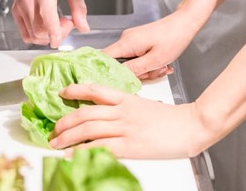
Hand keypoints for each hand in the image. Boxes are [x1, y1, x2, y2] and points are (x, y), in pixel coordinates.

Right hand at [12, 0, 88, 46]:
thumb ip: (79, 6)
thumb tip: (83, 27)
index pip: (46, 16)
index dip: (54, 32)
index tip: (59, 41)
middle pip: (39, 29)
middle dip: (56, 33)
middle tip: (67, 22)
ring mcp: (19, 6)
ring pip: (32, 35)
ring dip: (48, 36)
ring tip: (58, 22)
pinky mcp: (16, 12)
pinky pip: (25, 34)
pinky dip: (38, 36)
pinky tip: (47, 26)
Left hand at [49, 84, 214, 158]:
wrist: (191, 125)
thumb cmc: (172, 119)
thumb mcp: (146, 107)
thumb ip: (128, 109)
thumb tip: (111, 117)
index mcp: (127, 99)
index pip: (95, 90)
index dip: (76, 90)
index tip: (62, 92)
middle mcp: (122, 111)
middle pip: (85, 113)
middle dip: (64, 122)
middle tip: (53, 130)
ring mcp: (125, 128)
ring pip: (88, 129)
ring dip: (68, 137)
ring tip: (56, 144)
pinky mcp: (130, 145)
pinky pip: (100, 148)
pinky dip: (83, 152)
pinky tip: (72, 156)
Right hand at [102, 11, 204, 80]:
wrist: (185, 23)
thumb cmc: (174, 38)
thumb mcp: (155, 59)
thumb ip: (134, 70)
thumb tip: (117, 77)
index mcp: (126, 43)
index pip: (103, 58)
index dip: (105, 72)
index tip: (114, 82)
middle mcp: (126, 40)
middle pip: (119, 65)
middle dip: (137, 73)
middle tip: (154, 71)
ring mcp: (132, 40)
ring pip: (131, 63)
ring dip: (146, 69)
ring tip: (162, 65)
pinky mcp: (139, 42)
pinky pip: (138, 58)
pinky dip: (149, 63)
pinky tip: (161, 62)